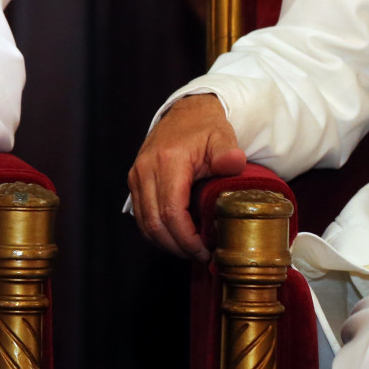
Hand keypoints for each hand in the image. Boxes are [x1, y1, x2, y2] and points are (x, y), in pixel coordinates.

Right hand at [127, 94, 246, 259]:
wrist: (186, 112)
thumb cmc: (206, 128)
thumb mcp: (222, 137)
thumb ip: (228, 153)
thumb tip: (233, 163)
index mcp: (168, 161)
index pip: (171, 212)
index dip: (186, 238)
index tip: (204, 250)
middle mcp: (146, 170)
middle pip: (154, 223)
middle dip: (177, 246)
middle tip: (200, 256)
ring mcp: (137, 176)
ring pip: (144, 224)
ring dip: (166, 243)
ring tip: (190, 249)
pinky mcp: (135, 181)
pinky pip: (142, 216)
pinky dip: (157, 232)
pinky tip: (177, 237)